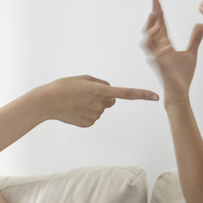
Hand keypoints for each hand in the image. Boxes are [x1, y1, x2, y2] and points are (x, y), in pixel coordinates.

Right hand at [37, 75, 157, 126]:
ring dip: (92, 104)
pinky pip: (93, 116)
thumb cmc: (63, 86)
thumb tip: (109, 90)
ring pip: (100, 109)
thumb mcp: (83, 78)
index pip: (125, 93)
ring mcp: (95, 116)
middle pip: (111, 100)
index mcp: (100, 91)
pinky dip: (86, 113)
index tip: (156, 96)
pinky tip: (74, 110)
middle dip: (104, 97)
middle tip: (85, 93)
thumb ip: (100, 82)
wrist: (46, 102)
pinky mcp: (89, 123)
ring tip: (76, 101)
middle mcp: (100, 104)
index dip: (141, 94)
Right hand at [141, 0, 202, 104]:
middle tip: (154, 6)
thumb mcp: (191, 53)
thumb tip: (201, 24)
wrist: (180, 92)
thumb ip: (194, 39)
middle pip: (149, 30)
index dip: (157, 11)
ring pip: (146, 42)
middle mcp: (158, 49)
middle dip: (150, 18)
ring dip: (150, 33)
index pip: (159, 24)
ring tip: (158, 24)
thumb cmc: (182, 75)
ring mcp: (157, 58)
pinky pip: (155, 58)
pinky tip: (168, 46)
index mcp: (164, 44)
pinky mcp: (160, 68)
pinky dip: (159, 51)